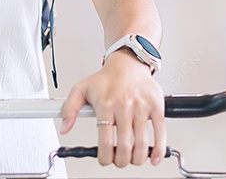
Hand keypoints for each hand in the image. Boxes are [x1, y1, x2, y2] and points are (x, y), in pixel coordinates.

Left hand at [59, 50, 165, 167]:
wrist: (127, 63)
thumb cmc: (106, 79)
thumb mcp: (81, 89)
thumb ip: (69, 109)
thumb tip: (64, 128)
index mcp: (105, 104)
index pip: (105, 141)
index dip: (105, 157)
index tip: (105, 159)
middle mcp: (124, 106)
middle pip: (125, 146)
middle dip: (121, 161)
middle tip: (119, 160)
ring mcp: (142, 106)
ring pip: (142, 143)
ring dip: (137, 158)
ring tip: (133, 158)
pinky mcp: (156, 106)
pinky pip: (160, 131)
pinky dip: (159, 149)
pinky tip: (154, 157)